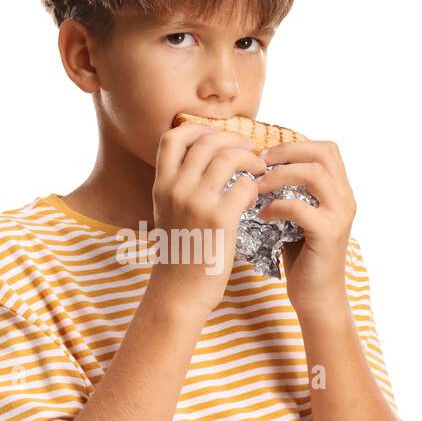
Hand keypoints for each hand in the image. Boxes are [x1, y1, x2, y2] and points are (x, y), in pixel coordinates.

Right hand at [149, 120, 267, 315]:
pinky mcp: (219, 219)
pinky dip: (256, 186)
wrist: (179, 291)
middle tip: (251, 150)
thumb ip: (181, 187)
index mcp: (161, 185)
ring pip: (229, 157)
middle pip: (207, 141)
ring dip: (251, 158)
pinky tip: (258, 196)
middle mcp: (175, 188)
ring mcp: (196, 202)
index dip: (198, 129)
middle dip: (234, 140)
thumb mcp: (169, 214)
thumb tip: (204, 162)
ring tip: (261, 169)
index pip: (173, 137)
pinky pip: (245, 185)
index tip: (217, 137)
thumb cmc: (180, 254)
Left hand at [253, 139, 355, 314]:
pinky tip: (262, 215)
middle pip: (323, 153)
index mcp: (340, 191)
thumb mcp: (297, 218)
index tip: (265, 156)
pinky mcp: (328, 234)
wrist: (317, 298)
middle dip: (286, 152)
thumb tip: (259, 169)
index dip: (294, 146)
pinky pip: (300, 207)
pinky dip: (277, 205)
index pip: (326, 149)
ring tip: (256, 187)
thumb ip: (291, 193)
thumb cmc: (302, 258)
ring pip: (314, 174)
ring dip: (279, 175)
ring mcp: (340, 216)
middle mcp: (345, 199)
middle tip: (258, 164)